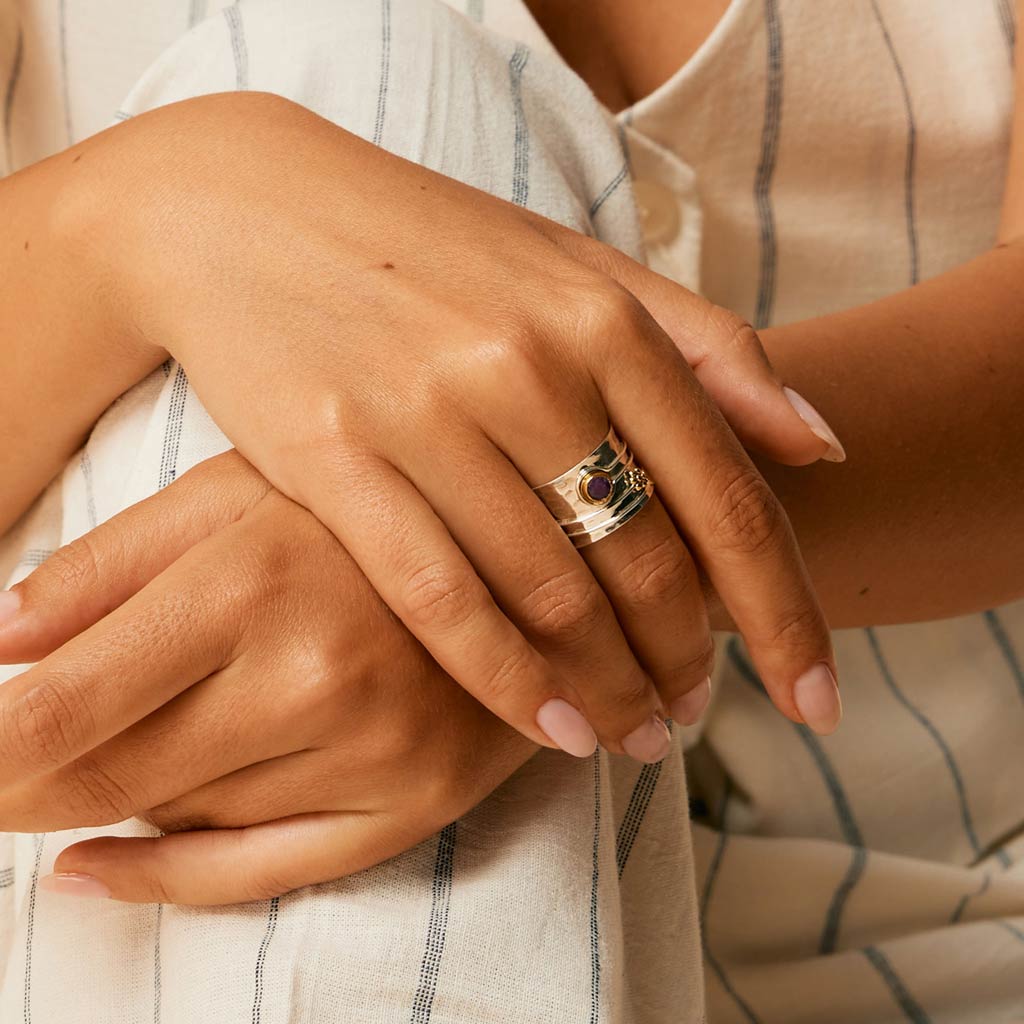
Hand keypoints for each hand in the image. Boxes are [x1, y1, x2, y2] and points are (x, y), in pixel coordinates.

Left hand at [0, 452, 534, 904]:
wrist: (535, 551)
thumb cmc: (375, 509)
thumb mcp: (241, 488)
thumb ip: (115, 561)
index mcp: (258, 578)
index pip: (65, 708)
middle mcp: (317, 678)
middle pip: (108, 777)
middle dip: (14, 784)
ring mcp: (373, 755)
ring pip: (176, 820)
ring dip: (108, 797)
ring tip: (102, 745)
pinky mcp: (415, 807)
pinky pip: (257, 876)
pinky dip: (157, 881)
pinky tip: (95, 867)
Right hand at [72, 93, 843, 751]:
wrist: (249, 212)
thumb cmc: (434, 250)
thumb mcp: (582, 270)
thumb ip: (709, 350)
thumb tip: (822, 445)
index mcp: (605, 319)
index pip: (730, 498)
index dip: (787, 615)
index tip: (818, 699)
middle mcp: (529, 367)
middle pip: (649, 561)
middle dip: (690, 664)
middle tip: (696, 719)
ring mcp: (430, 414)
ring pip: (554, 596)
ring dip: (612, 689)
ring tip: (638, 738)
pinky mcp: (336, 459)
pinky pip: (442, 600)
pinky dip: (508, 682)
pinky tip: (552, 732)